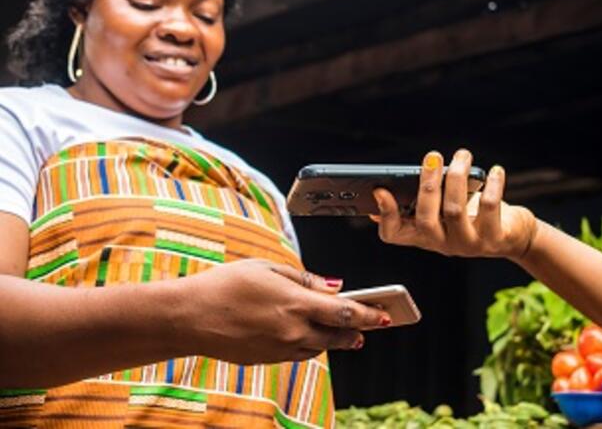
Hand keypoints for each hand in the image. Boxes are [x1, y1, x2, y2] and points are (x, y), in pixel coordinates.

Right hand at [180, 260, 389, 363]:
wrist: (190, 317)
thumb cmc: (226, 284)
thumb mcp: (267, 268)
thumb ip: (304, 278)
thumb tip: (333, 286)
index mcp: (295, 303)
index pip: (344, 312)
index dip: (369, 315)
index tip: (385, 316)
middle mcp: (292, 330)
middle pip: (338, 337)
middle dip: (358, 332)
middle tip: (374, 327)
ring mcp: (280, 349)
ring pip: (320, 349)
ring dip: (336, 342)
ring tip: (350, 337)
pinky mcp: (267, 359)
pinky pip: (299, 356)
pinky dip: (311, 348)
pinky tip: (312, 339)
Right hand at [371, 149, 536, 259]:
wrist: (512, 236)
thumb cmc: (473, 216)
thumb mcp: (443, 211)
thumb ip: (421, 201)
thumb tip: (383, 192)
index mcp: (424, 235)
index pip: (393, 234)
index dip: (385, 214)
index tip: (381, 190)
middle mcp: (442, 243)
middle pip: (425, 218)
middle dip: (428, 184)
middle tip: (433, 156)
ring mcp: (467, 244)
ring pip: (454, 211)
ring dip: (457, 177)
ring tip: (462, 156)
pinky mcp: (494, 240)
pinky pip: (489, 208)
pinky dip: (492, 185)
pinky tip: (495, 171)